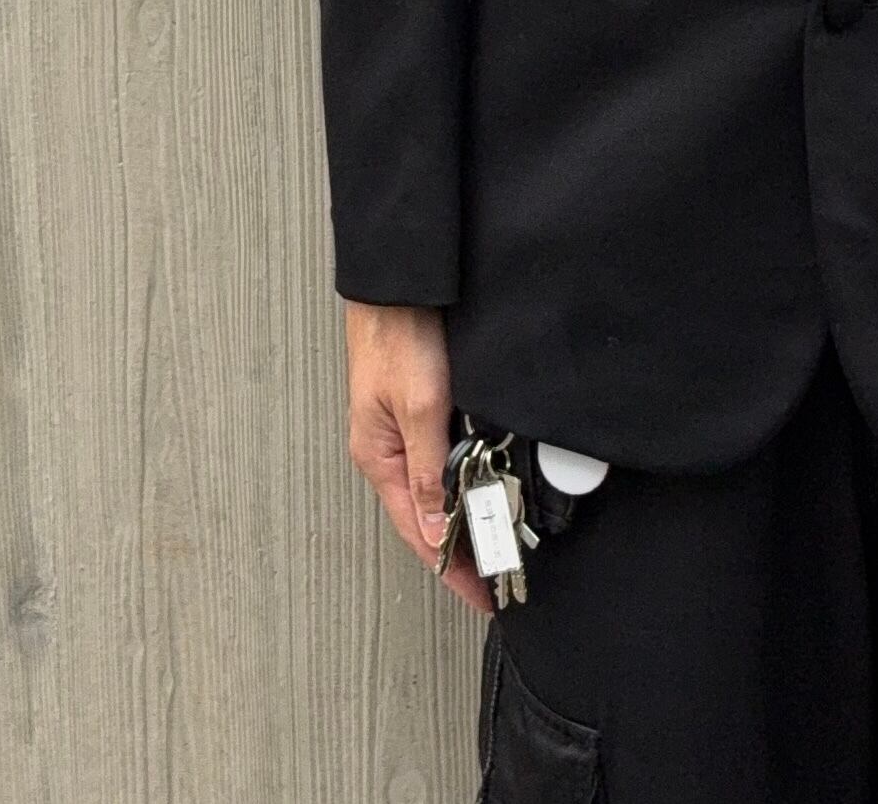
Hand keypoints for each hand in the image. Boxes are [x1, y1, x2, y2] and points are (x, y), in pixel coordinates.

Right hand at [344, 301, 490, 613]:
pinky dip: (462, 480)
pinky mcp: (419, 406)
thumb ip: (428, 468)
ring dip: (461, 516)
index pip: (419, 532)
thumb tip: (433, 526)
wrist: (400, 283)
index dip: (452, 568)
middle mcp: (388, 450)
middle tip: (497, 578)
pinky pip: (441, 458)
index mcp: (380, 457)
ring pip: (435, 488)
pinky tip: (482, 486)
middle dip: (459, 549)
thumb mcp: (420, 407)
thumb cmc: (398, 335)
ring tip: (494, 543)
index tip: (483, 596)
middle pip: (425, 516)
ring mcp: (402, 429)